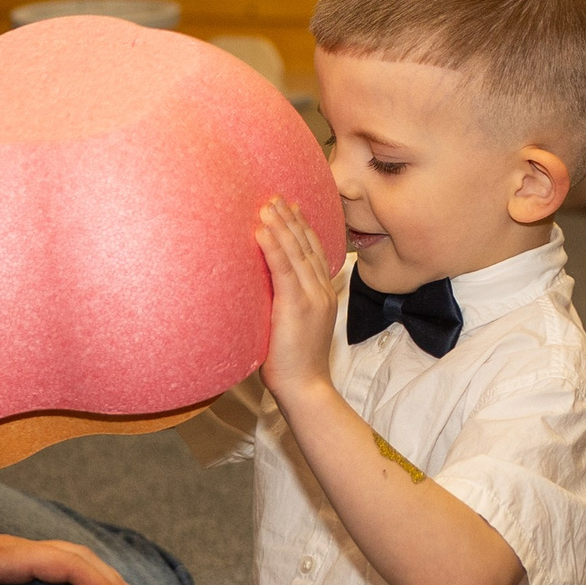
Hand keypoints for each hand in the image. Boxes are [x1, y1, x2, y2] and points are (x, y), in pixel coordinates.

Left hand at [0, 525, 140, 584]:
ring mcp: (10, 555)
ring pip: (67, 558)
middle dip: (110, 580)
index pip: (65, 563)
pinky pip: (53, 566)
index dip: (99, 584)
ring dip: (99, 576)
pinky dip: (79, 576)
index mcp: (5, 554)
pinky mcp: (4, 565)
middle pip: (76, 556)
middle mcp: (14, 550)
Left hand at [255, 197, 339, 404]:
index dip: (302, 227)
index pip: (314, 252)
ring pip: (296, 251)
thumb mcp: (295, 327)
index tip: (291, 207)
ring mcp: (311, 297)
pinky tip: (262, 229)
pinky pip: (283, 268)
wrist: (306, 388)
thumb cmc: (294, 364)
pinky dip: (273, 246)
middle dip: (291, 218)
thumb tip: (267, 293)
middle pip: (307, 245)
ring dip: (280, 224)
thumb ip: (288, 305)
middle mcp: (321, 290)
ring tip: (266, 204)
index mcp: (323, 294)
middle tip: (276, 196)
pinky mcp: (296, 306)